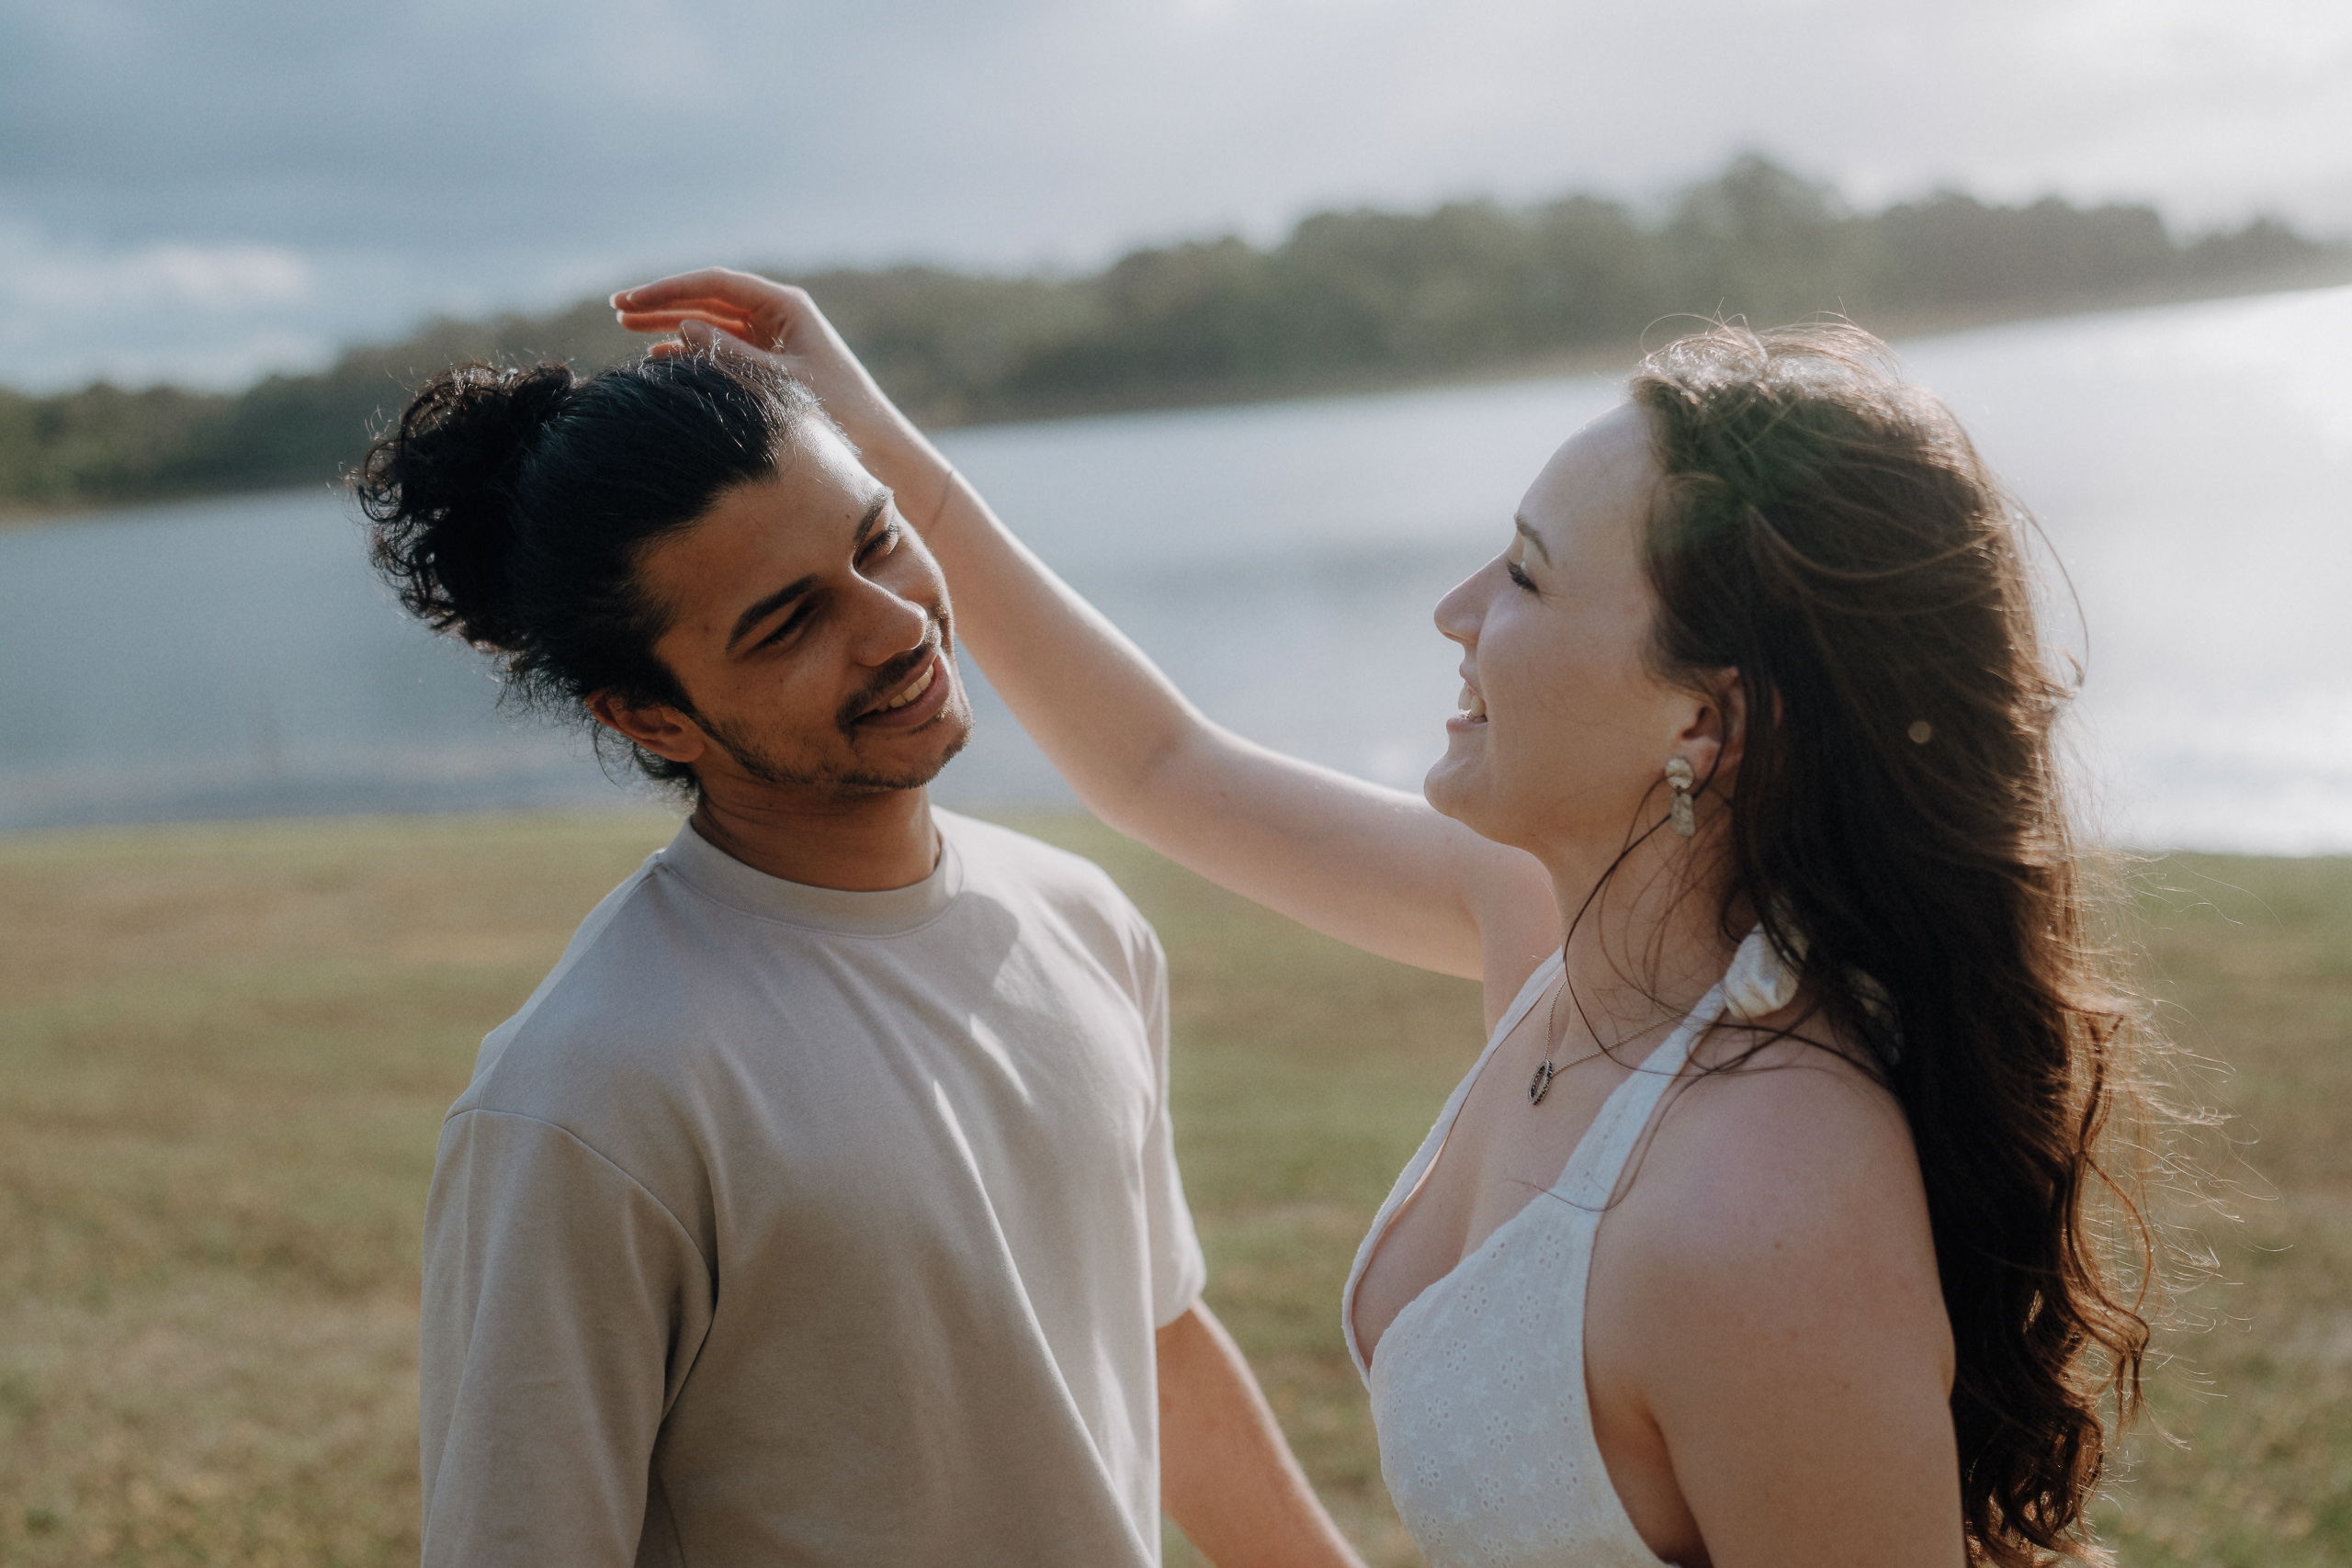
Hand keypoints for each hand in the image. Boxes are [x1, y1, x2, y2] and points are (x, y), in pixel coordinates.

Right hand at [610, 268, 952, 520]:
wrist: (874, 444)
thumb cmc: (837, 410)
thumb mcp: (777, 384)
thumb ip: (729, 355)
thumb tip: (682, 327)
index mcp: (785, 306)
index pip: (715, 284)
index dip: (669, 289)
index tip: (630, 301)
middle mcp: (777, 315)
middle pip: (708, 298)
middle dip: (663, 302)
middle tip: (617, 310)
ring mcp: (771, 338)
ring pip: (711, 322)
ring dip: (671, 324)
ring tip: (627, 327)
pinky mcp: (769, 362)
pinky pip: (722, 348)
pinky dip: (691, 351)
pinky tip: (660, 355)